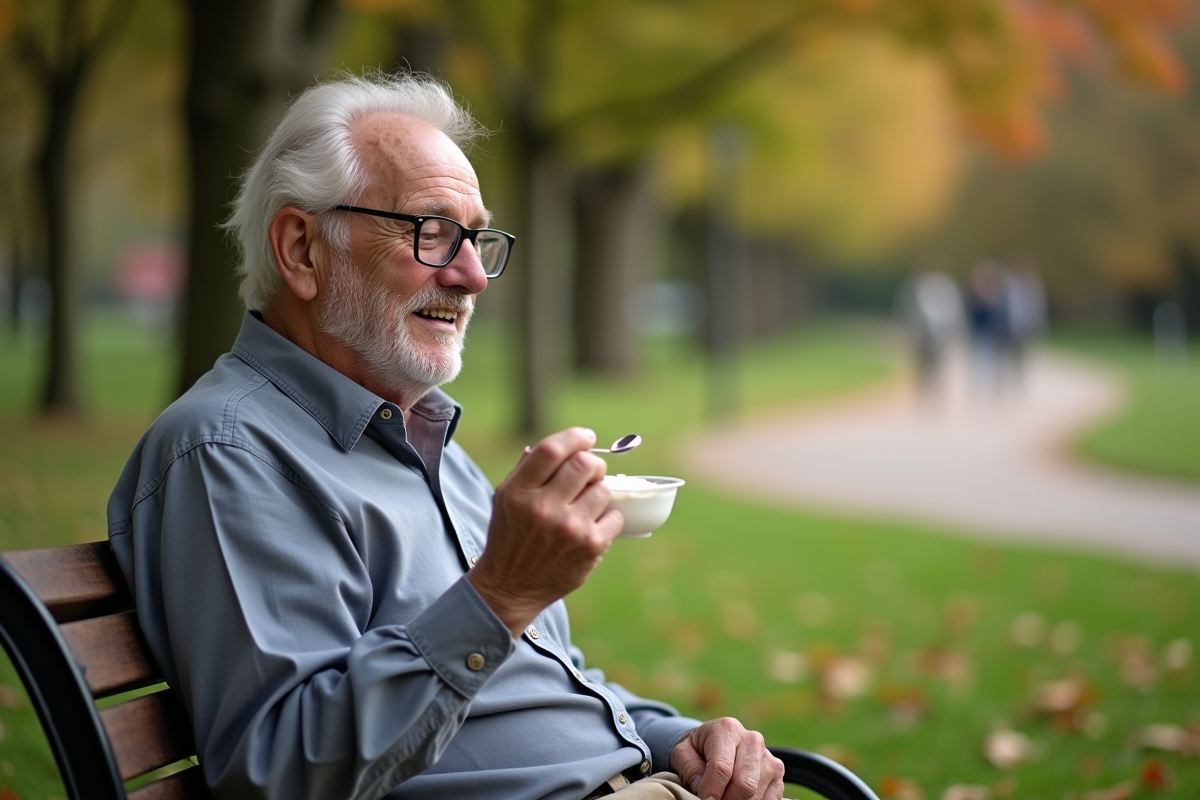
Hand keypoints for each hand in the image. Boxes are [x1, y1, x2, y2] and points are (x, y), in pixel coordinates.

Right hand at [468, 427, 623, 635]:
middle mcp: (543, 508)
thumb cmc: (510, 536)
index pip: (552, 450)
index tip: (587, 437)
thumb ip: (527, 469)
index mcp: (519, 491)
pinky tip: (593, 524)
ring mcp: (569, 527)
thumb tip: (562, 444)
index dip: (575, 437)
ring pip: (603, 488)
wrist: (511, 586)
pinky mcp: (590, 546)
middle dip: (593, 463)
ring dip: (600, 491)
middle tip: (591, 471)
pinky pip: (615, 516)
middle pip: (584, 464)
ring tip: (587, 503)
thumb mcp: (505, 498)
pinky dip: (609, 517)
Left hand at [669, 718, 784, 799]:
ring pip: (757, 795)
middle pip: (744, 784)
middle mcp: (752, 740)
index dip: (712, 790)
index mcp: (727, 729)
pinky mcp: (778, 775)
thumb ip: (691, 771)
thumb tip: (706, 795)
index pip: (722, 767)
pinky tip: (740, 798)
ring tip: (724, 796)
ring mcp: (769, 757)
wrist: (716, 743)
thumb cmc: (697, 750)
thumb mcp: (683, 753)